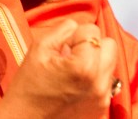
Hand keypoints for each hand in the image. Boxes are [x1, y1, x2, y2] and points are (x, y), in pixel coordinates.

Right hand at [0, 19, 118, 118]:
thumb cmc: (27, 88)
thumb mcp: (38, 49)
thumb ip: (62, 29)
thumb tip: (76, 27)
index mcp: (85, 66)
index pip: (92, 30)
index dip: (74, 35)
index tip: (62, 48)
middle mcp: (99, 83)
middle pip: (110, 45)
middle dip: (92, 45)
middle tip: (72, 55)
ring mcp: (103, 99)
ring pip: (110, 64)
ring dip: (95, 62)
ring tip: (73, 72)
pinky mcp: (102, 110)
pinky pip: (106, 83)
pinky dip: (94, 80)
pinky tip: (76, 87)